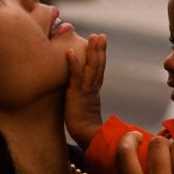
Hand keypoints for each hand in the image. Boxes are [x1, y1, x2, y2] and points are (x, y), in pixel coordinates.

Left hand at [65, 34, 106, 148]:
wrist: (88, 138)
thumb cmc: (84, 126)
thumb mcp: (84, 107)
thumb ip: (84, 97)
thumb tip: (78, 90)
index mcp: (95, 90)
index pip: (99, 68)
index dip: (101, 54)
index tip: (102, 40)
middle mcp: (93, 88)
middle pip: (99, 65)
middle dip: (100, 49)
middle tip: (101, 35)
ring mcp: (85, 90)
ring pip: (92, 67)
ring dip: (92, 51)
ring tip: (93, 37)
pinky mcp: (76, 95)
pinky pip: (75, 77)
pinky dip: (74, 63)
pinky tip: (70, 51)